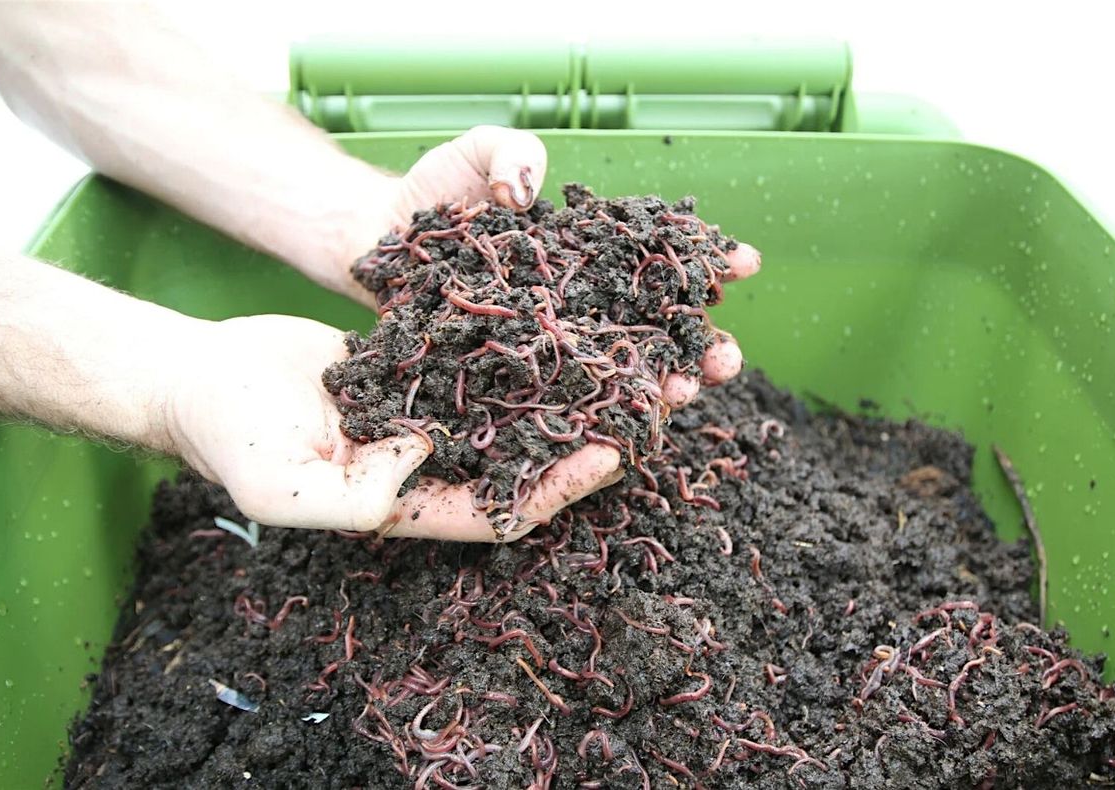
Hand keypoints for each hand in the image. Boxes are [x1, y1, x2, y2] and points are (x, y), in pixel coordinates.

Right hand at [166, 315, 621, 540]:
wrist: (202, 375)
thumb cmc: (230, 437)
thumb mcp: (281, 484)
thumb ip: (351, 495)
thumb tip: (421, 462)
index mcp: (411, 506)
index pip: (503, 506)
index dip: (561, 485)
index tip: (615, 453)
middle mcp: (434, 464)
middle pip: (527, 457)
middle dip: (590, 433)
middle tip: (654, 401)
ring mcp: (431, 414)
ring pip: (518, 405)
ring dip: (572, 386)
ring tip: (633, 357)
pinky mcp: (423, 367)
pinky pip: (485, 360)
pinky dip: (525, 347)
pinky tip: (569, 316)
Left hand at [335, 125, 761, 409]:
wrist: (370, 239)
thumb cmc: (431, 194)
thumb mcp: (477, 152)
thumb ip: (513, 153)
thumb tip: (529, 191)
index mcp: (591, 255)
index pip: (660, 261)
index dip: (704, 262)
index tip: (744, 262)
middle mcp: (578, 305)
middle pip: (651, 331)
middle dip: (697, 346)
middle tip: (725, 358)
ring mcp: (544, 346)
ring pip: (613, 375)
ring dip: (654, 390)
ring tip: (681, 394)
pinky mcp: (505, 379)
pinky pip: (551, 403)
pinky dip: (587, 419)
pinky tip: (615, 432)